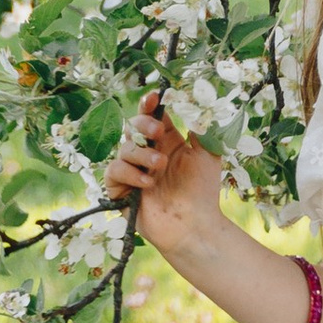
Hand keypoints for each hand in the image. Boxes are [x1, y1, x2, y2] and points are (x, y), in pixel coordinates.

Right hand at [100, 90, 230, 259]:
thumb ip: (200, 130)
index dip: (149, 105)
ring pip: (124, 149)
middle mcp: (147, 153)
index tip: (154, 97)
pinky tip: (147, 183)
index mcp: (166, 142)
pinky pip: (114, 171)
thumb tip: (194, 105)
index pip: (152, 117)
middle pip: (132, 127)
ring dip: (142, 154)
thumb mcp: (207, 156)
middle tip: (157, 133)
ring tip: (159, 166)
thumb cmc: (202, 192)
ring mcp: (132, 171)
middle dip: (142, 125)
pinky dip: (130, 174)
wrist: (194, 225)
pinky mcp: (121, 189)